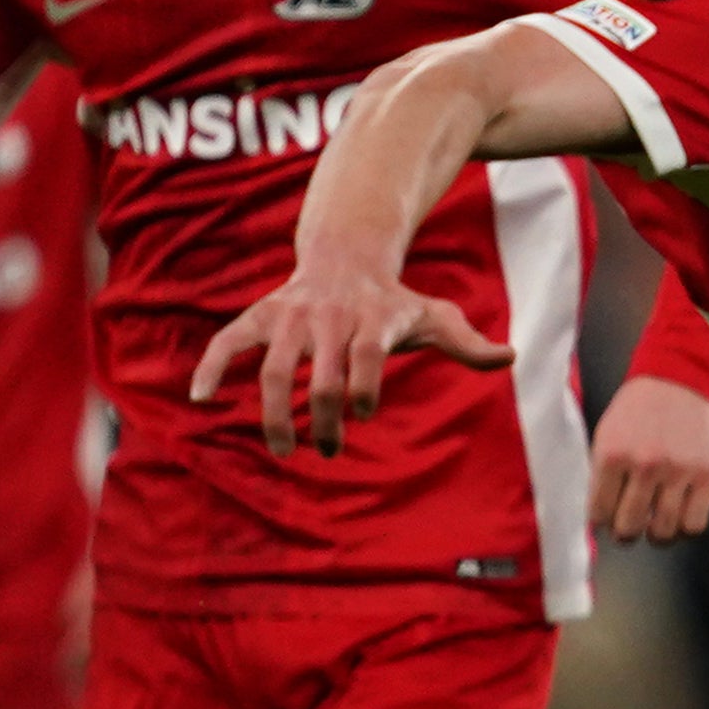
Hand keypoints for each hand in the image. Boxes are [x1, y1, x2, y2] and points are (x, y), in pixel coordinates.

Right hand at [191, 263, 511, 454]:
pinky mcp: (260, 317)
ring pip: (273, 370)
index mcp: (370, 320)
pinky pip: (227, 342)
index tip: (364, 415)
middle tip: (330, 450)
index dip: (364, 390)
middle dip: (323, 419)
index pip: (365, 359)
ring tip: (284, 451)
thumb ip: (467, 342)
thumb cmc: (394, 302)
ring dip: (274, 415)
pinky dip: (209, 366)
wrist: (347, 258)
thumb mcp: (435, 316)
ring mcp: (290, 318)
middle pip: (320, 376)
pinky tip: (198, 398)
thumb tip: (509, 357)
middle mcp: (327, 319)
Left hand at [590, 374, 708, 542]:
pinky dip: (685, 528)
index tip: (607, 519)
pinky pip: (695, 523)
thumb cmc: (639, 407)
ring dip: (656, 535)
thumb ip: (603, 473)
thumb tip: (599, 516)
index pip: (599, 513)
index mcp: (612, 455)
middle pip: (629, 527)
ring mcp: (679, 472)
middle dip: (626, 532)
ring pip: (663, 531)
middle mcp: (645, 466)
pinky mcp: (708, 475)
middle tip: (630, 527)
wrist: (679, 377)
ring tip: (657, 525)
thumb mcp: (607, 434)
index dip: (602, 521)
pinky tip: (681, 515)